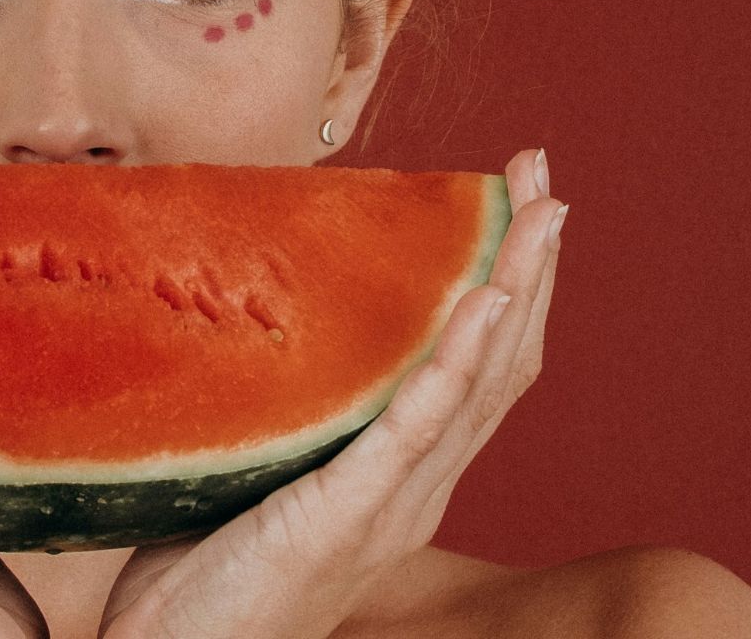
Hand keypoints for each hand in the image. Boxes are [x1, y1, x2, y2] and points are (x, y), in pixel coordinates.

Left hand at [96, 149, 564, 638]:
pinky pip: (417, 429)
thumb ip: (284, 410)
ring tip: (538, 213)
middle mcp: (418, 488)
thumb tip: (260, 320)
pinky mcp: (350, 515)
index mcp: (402, 476)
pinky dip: (457, 361)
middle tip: (545, 175)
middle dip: (530, 263)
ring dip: (515, 288)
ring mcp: (392, 503)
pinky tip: (484, 302)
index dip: (507, 285)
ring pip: (479, 382)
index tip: (516, 202)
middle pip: (501, 362)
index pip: (477, 368)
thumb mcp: (260, 469)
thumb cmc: (205, 576)